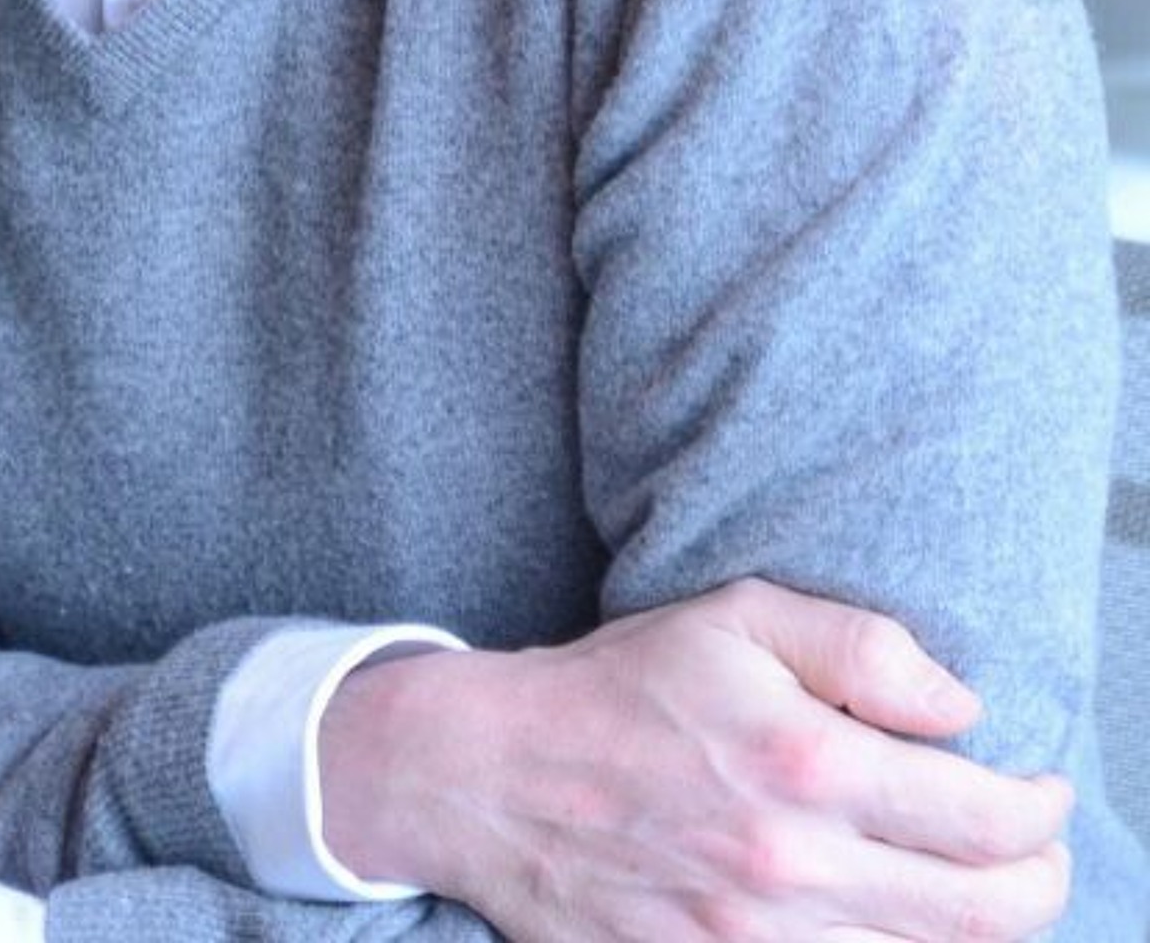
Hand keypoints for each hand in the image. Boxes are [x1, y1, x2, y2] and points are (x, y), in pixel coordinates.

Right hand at [320, 576, 1073, 942]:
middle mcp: (797, 867)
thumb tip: (963, 707)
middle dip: (1038, 879)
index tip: (1037, 788)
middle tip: (1033, 846)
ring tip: (971, 881)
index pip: (990, 821)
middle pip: (990, 914)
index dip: (1040, 809)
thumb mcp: (731, 620)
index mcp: (805, 765)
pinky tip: (888, 915)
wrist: (490, 775)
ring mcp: (762, 941)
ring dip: (977, 925)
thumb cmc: (618, 687)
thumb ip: (861, 648)